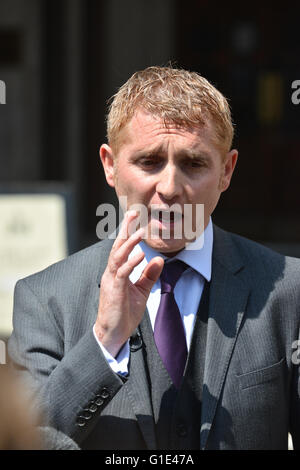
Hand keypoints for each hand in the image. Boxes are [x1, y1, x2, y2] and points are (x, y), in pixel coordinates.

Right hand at [94, 210, 163, 356]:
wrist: (113, 333)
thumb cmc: (125, 312)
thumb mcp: (141, 291)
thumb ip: (149, 275)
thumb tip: (159, 259)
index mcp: (117, 271)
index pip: (122, 247)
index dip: (128, 231)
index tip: (135, 216)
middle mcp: (111, 272)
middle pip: (117, 246)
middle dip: (125, 229)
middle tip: (133, 213)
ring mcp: (111, 280)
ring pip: (118, 256)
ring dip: (129, 243)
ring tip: (140, 232)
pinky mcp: (114, 290)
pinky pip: (122, 273)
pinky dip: (131, 263)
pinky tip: (140, 255)